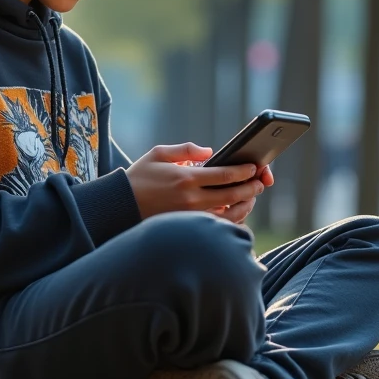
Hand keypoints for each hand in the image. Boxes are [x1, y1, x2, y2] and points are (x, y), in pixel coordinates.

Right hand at [126, 143, 265, 219]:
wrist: (119, 205)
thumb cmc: (139, 177)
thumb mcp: (159, 154)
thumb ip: (186, 150)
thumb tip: (209, 151)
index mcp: (186, 179)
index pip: (224, 175)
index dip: (243, 172)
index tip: (254, 168)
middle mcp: (191, 200)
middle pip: (231, 196)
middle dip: (250, 189)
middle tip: (260, 183)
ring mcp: (190, 217)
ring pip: (227, 215)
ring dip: (244, 206)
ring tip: (251, 198)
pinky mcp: (186, 228)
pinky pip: (215, 227)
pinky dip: (230, 221)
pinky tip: (235, 213)